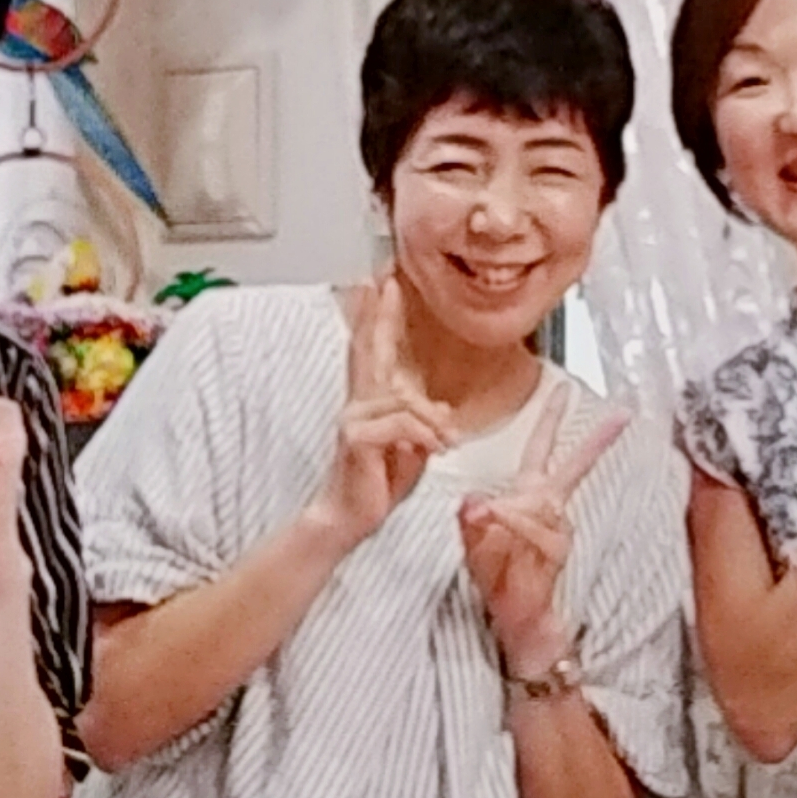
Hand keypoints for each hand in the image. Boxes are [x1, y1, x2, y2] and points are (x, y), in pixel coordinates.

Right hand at [307, 276, 455, 553]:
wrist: (351, 516)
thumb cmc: (377, 484)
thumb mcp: (412, 449)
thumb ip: (423, 425)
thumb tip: (442, 410)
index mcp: (370, 401)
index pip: (370, 350)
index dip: (373, 317)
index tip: (377, 284)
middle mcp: (358, 402)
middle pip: (369, 350)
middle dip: (376, 315)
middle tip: (382, 280)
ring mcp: (353, 417)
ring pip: (405, 400)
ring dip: (432, 424)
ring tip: (445, 443)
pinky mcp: (356, 436)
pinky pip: (402, 424)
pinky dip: (424, 436)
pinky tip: (434, 449)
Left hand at [459, 381, 628, 677]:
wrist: (515, 617)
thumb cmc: (497, 576)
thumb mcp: (472, 539)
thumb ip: (470, 516)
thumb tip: (475, 499)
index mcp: (528, 494)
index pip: (541, 448)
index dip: (551, 418)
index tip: (565, 390)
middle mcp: (549, 505)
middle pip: (575, 464)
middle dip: (596, 438)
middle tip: (623, 413)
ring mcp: (558, 526)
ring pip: (534, 499)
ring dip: (506, 507)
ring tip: (479, 522)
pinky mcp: (558, 548)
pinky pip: (532, 524)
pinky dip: (509, 522)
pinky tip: (491, 522)